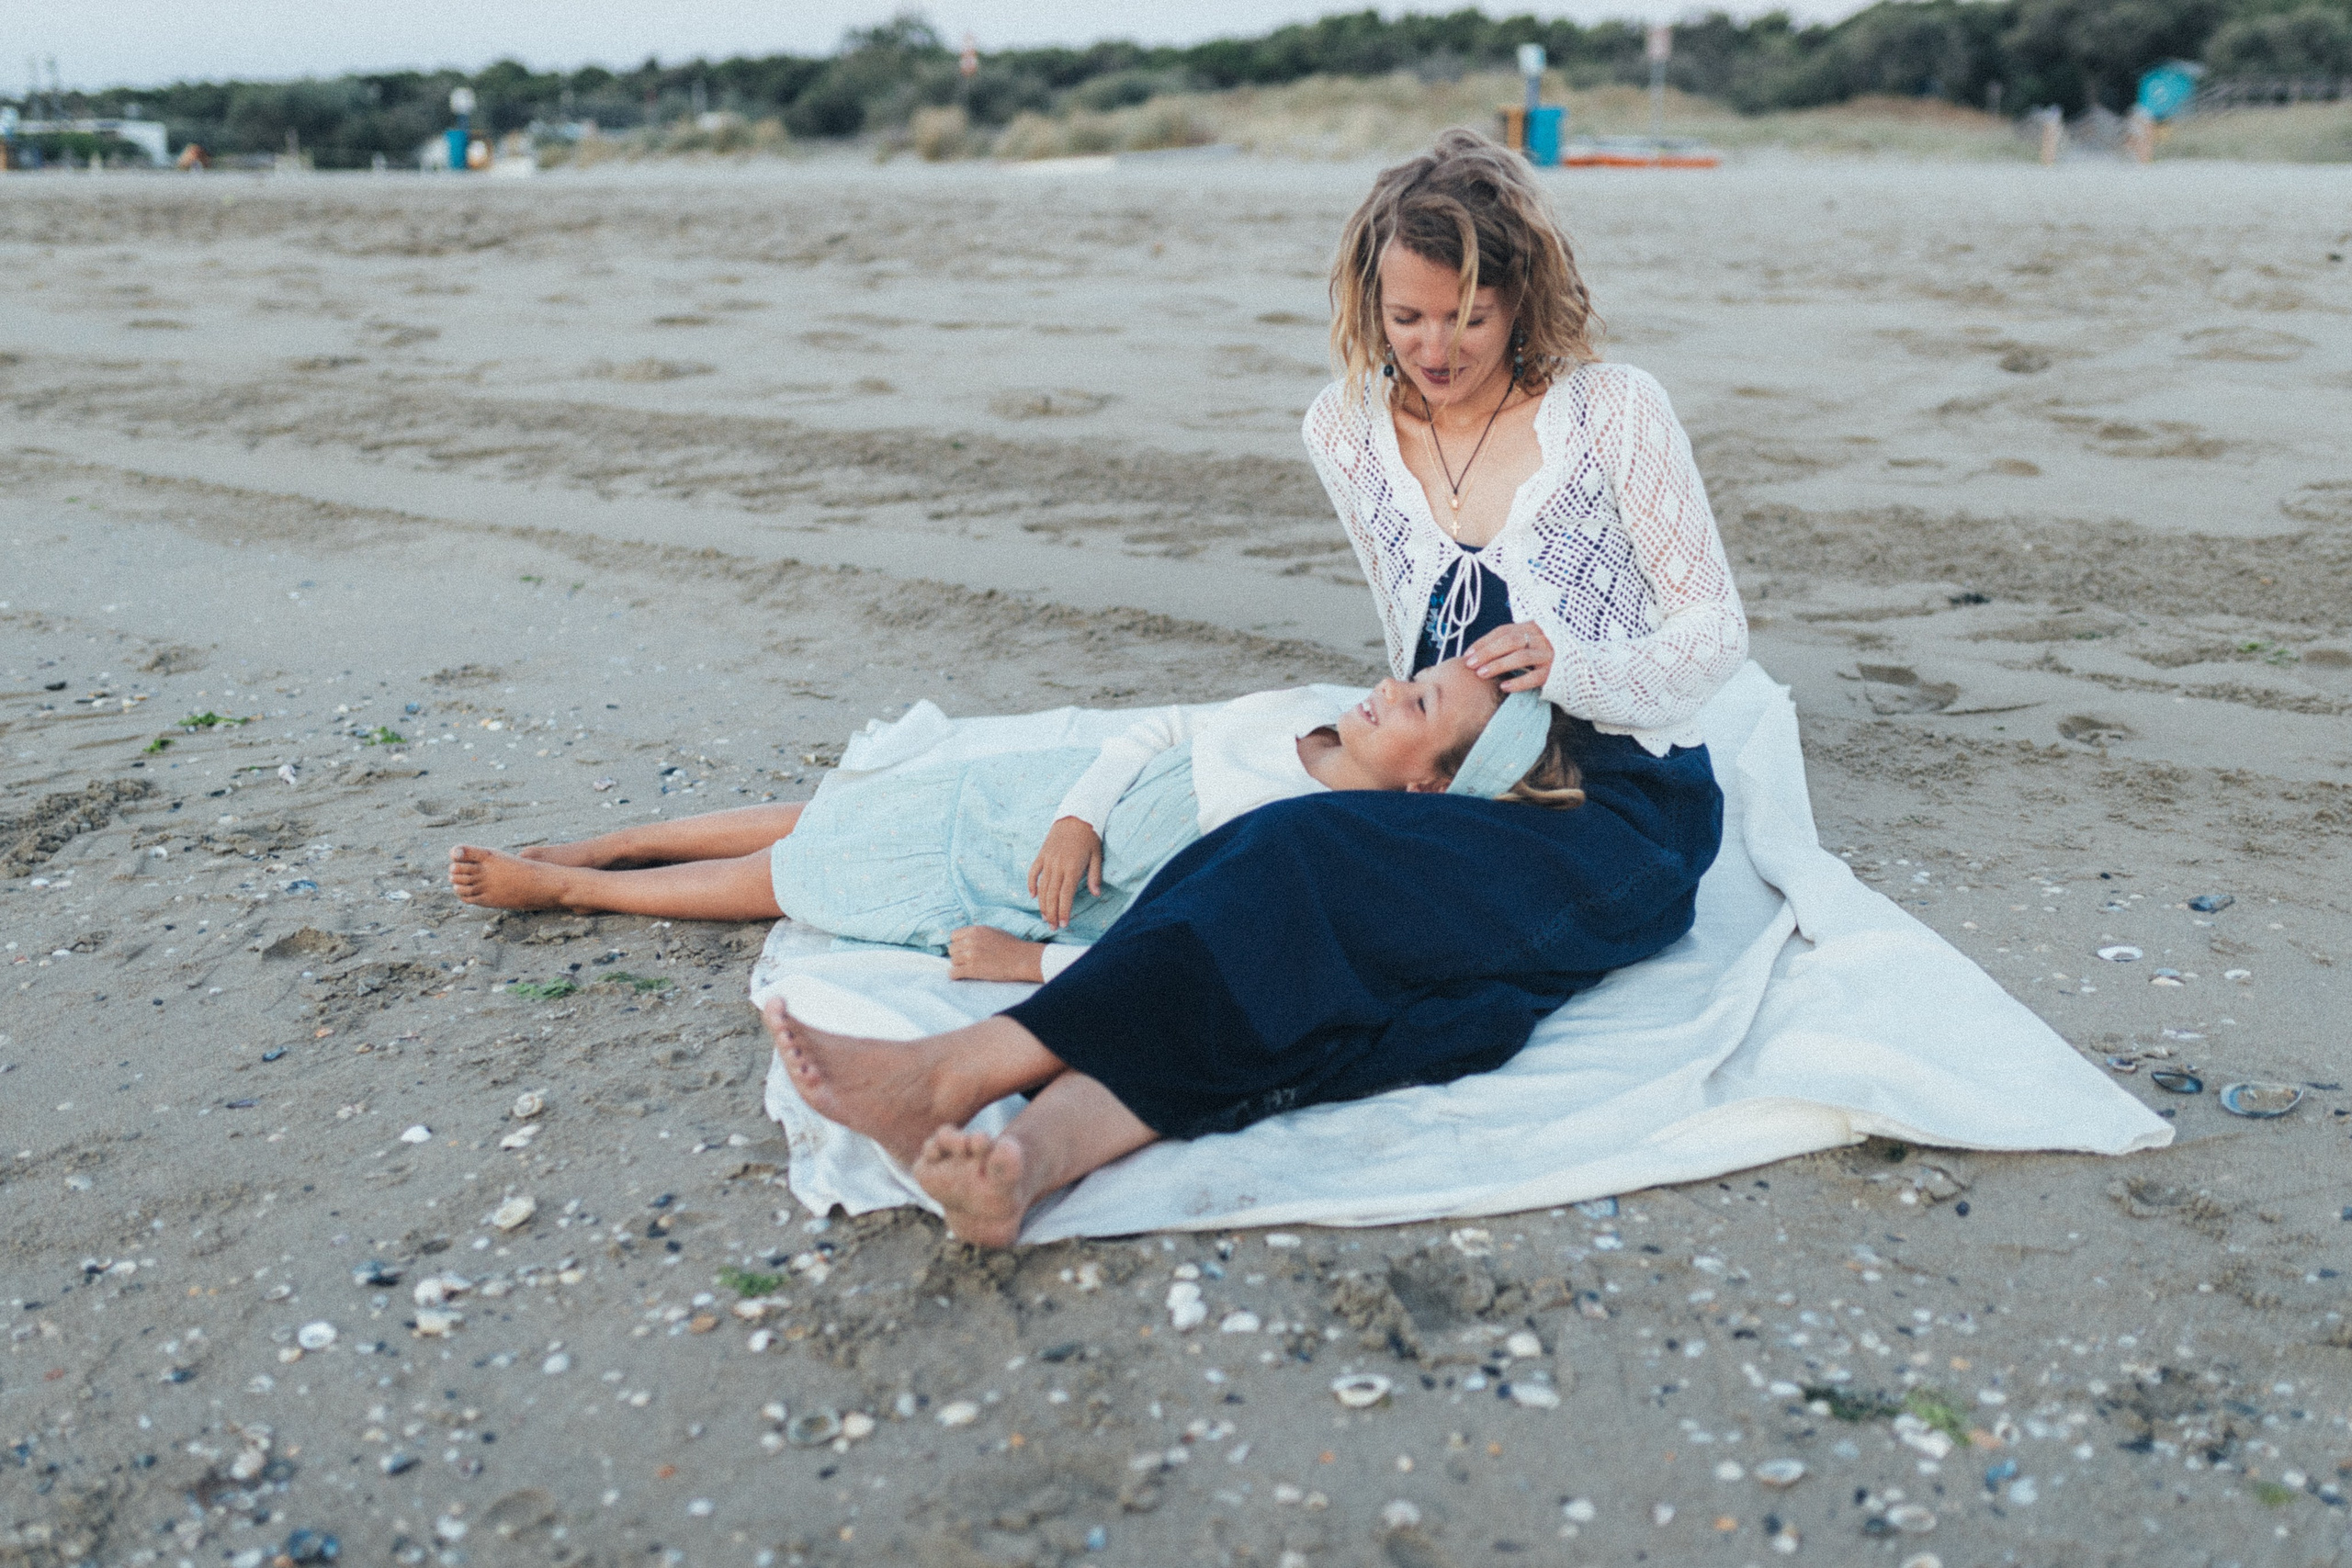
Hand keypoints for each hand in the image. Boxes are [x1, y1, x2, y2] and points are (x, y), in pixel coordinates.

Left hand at [947, 925, 1047, 982]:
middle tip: (968, 960)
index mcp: (975, 930)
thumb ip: (977, 934)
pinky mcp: (972, 970)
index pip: (953, 936)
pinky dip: (955, 975)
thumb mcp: (993, 931)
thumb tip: (965, 939)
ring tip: (969, 967)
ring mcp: (970, 956)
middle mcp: (970, 941)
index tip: (964, 949)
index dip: (958, 943)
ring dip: (959, 965)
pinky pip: (953, 973)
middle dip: (959, 955)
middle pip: (952, 949)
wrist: (1021, 958)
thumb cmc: (1011, 945)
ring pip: (953, 961)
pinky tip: (961, 975)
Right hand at [1026, 815, 1102, 930]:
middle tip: (1053, 927)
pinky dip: (1031, 885)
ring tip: (1045, 918)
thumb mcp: (1097, 855)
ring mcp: (1048, 860)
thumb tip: (1096, 894)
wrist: (1076, 815)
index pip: (1066, 896)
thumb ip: (1094, 876)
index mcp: (1072, 868)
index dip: (1064, 912)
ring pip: (1042, 887)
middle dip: (1052, 914)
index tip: (1064, 924)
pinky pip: (1033, 872)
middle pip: (1052, 895)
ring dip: (1043, 904)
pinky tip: (1033, 896)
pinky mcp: (1041, 854)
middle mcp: (1058, 866)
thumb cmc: (1090, 836)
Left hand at [1466, 620, 1554, 693]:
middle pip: (1510, 641)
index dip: (1484, 642)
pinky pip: (1534, 677)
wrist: (1575, 668)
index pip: (1503, 631)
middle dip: (1487, 652)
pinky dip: (1518, 682)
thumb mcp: (1526, 642)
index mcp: (1532, 628)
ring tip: (1481, 674)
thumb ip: (1507, 643)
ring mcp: (1548, 655)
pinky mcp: (1553, 673)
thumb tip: (1475, 653)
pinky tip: (1503, 687)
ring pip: (1521, 657)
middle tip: (1470, 664)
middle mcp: (1541, 639)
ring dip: (1498, 665)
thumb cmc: (1540, 655)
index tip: (1467, 654)